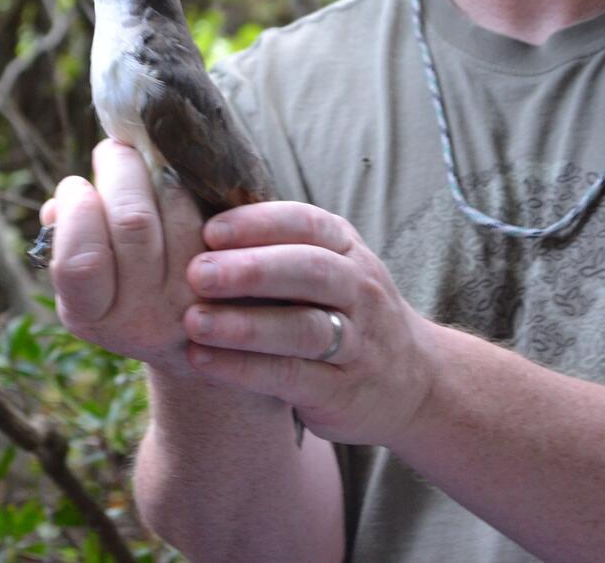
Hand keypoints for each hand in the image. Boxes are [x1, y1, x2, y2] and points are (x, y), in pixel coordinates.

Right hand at [41, 139, 204, 375]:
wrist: (191, 344)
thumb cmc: (123, 295)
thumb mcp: (85, 285)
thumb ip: (66, 243)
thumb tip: (59, 204)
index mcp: (90, 315)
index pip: (81, 261)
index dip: (76, 210)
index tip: (74, 185)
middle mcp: (141, 317)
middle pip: (133, 222)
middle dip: (120, 170)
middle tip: (113, 150)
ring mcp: (189, 300)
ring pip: (174, 210)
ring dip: (156, 171)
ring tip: (145, 158)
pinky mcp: (226, 281)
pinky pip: (206, 215)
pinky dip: (186, 187)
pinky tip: (174, 176)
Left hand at [180, 202, 438, 445]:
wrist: (413, 383)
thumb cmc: (344, 312)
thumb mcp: (328, 268)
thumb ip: (277, 246)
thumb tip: (192, 213)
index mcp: (346, 249)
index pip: (306, 224)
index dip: (258, 224)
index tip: (209, 230)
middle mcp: (358, 290)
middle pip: (309, 271)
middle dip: (251, 270)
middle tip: (196, 273)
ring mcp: (357, 343)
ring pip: (303, 329)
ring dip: (243, 325)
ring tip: (192, 321)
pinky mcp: (342, 391)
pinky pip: (291, 376)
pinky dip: (243, 369)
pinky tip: (201, 361)